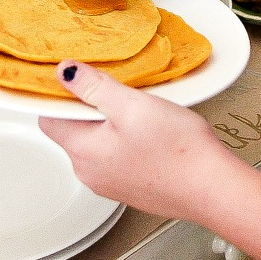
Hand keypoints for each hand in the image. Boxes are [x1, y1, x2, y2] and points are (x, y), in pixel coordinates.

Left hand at [39, 62, 227, 219]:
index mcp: (82, 152)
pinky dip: (124, 139)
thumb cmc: (176, 149)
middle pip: (72, 130)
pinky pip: (116, 156)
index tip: (78, 77)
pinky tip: (149, 130)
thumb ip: (94, 87)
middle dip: (88, 106)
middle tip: (116, 88)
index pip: (49, 118)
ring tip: (137, 108)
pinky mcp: (131, 186)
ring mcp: (110, 183)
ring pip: (96, 143)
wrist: (212, 187)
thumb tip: (65, 72)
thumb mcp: (132, 106)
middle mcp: (90, 172)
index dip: (59, 94)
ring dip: (109, 122)